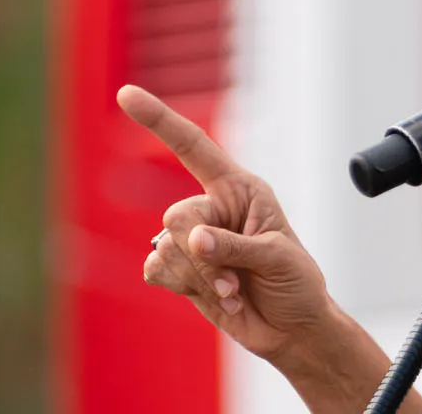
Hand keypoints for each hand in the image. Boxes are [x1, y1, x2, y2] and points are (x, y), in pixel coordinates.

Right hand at [120, 84, 333, 365]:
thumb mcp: (277, 258)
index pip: (194, 147)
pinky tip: (219, 297)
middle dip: (202, 253)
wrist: (292, 328)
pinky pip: (156, 269)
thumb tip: (193, 239)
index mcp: (241, 188)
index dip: (160, 120)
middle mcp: (214, 207)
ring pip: (165, 248)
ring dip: (199, 277)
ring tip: (235, 289)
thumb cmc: (296, 283)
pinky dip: (185, 288)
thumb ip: (234, 246)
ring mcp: (194, 240)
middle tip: (236, 277)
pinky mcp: (181, 269)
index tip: (126, 93)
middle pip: (176, 216)